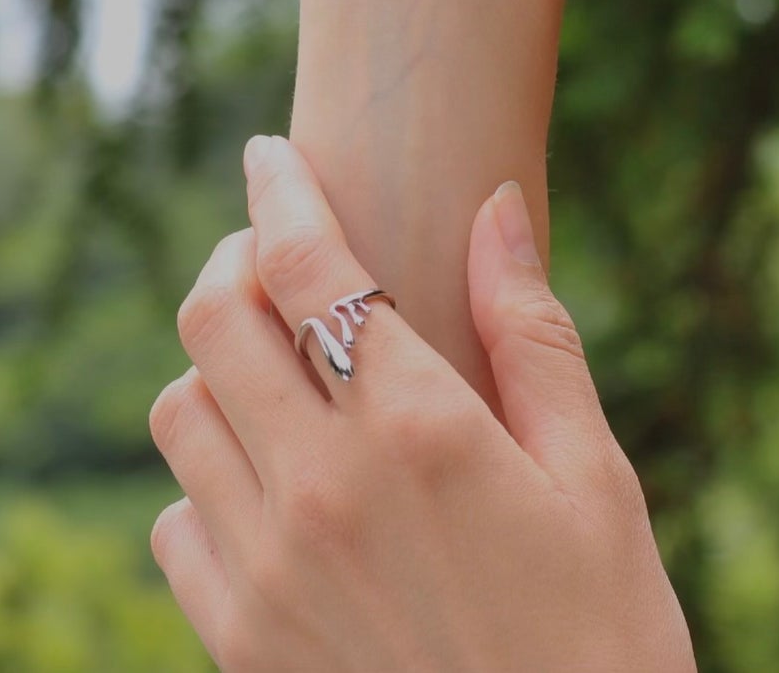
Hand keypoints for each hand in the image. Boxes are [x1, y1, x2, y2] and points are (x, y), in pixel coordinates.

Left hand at [149, 135, 694, 672]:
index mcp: (417, 432)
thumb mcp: (594, 476)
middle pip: (213, 321)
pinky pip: (175, 524)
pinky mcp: (240, 645)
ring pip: (178, 413)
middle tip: (273, 251)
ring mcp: (266, 573)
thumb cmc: (602, 634)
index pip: (308, 266)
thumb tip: (495, 206)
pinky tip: (268, 482)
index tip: (269, 154)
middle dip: (232, 259)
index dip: (279, 190)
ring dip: (214, 366)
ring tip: (274, 364)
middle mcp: (320, 492)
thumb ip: (530, 330)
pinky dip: (205, 479)